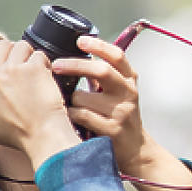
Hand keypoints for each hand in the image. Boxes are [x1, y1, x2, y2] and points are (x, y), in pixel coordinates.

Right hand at [0, 38, 78, 166]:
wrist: (42, 136)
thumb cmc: (18, 136)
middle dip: (11, 50)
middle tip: (21, 61)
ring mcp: (11, 70)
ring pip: (20, 46)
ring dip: (29, 54)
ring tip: (35, 69)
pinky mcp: (32, 68)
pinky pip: (39, 55)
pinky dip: (45, 63)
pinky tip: (46, 75)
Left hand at [55, 36, 191, 190]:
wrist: (135, 150)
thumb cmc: (118, 116)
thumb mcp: (117, 92)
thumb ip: (102, 75)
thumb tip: (76, 53)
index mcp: (129, 80)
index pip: (117, 56)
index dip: (98, 46)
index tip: (80, 40)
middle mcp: (128, 93)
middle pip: (101, 71)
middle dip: (75, 65)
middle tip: (56, 64)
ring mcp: (121, 112)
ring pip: (83, 97)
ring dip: (70, 100)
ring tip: (68, 106)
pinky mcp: (112, 130)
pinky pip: (81, 116)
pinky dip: (70, 116)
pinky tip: (70, 120)